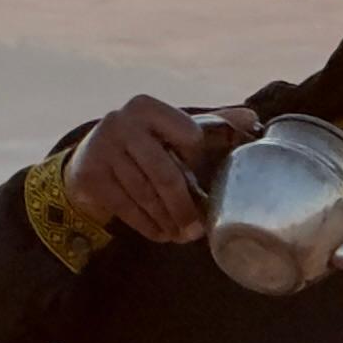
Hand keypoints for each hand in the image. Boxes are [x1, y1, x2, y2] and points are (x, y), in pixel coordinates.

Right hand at [62, 96, 256, 243]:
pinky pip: (127, 208)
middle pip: (165, 174)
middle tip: (197, 231)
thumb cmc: (146, 146)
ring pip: (146, 195)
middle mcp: (121, 122)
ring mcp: (102, 148)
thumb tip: (252, 117)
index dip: (198, 160)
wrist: (89, 160)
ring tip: (182, 235)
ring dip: (168, 221)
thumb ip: (212, 124)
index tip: (199, 174)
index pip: (190, 135)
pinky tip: (161, 234)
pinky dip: (148, 226)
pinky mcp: (90, 175)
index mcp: (147, 107)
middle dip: (185, 207)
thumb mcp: (174, 130)